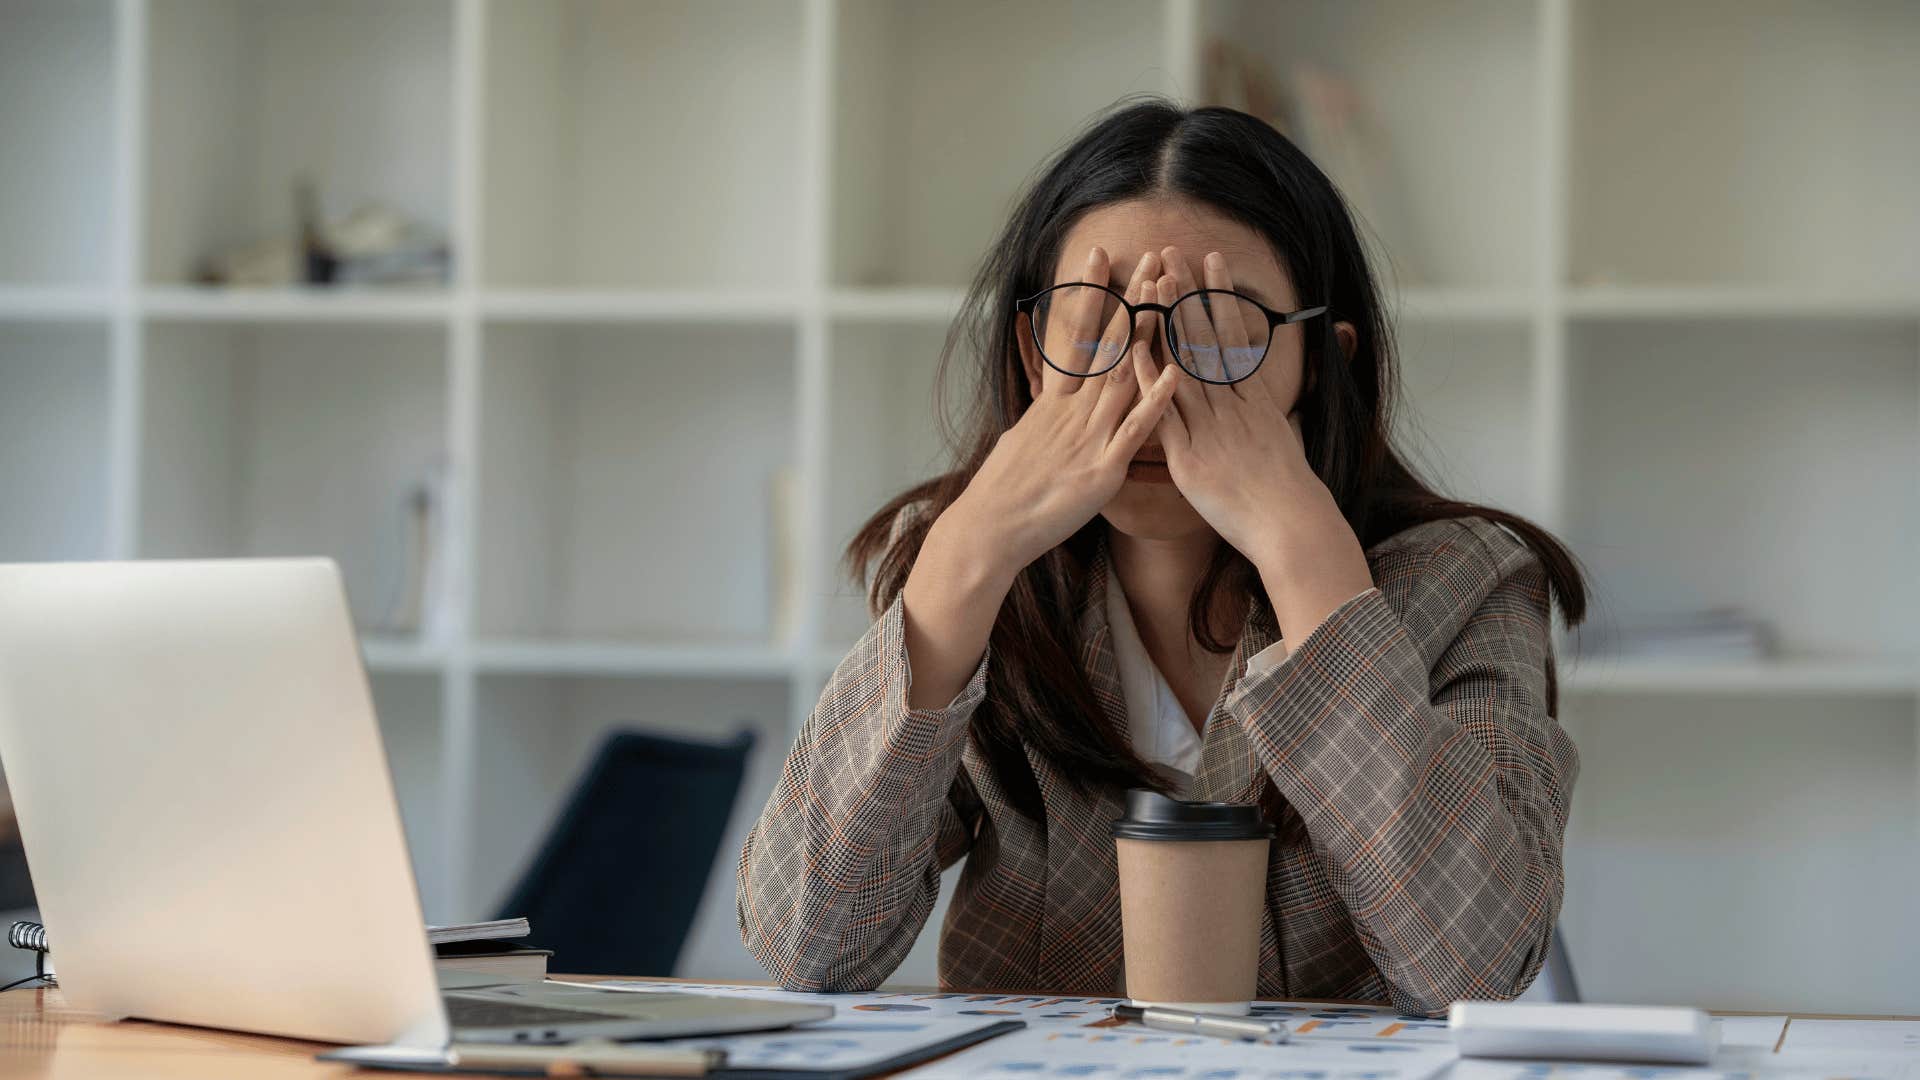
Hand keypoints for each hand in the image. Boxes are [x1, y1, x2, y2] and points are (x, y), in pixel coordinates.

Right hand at [945, 247, 1179, 574]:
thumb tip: (1051, 397)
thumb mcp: (1023, 438)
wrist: (990, 528)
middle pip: (1109, 344)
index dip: (1090, 293)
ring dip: (1150, 332)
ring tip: (1168, 293)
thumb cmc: (1005, 490)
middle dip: (1132, 298)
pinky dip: (1155, 401)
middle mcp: (1072, 411)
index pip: (1076, 335)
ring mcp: (1089, 436)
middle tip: (1150, 256)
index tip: (1100, 254)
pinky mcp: (1102, 469)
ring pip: (1125, 374)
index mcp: (1054, 402)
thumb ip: (1046, 414)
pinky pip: (1134, 431)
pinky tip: (1174, 373)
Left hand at [1138, 247, 1372, 645]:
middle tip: (1172, 252)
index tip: (1209, 263)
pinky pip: (1164, 413)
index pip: (1232, 336)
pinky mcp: (1190, 457)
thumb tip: (1264, 399)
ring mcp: (1210, 428)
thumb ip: (1266, 416)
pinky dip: (1148, 381)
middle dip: (1188, 294)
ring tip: (1152, 281)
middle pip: (1205, 339)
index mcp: (1254, 400)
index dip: (1218, 298)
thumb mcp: (1283, 442)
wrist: (1291, 527)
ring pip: (1184, 364)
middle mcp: (1231, 406)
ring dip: (1167, 321)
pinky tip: (1132, 351)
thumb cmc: (1288, 493)